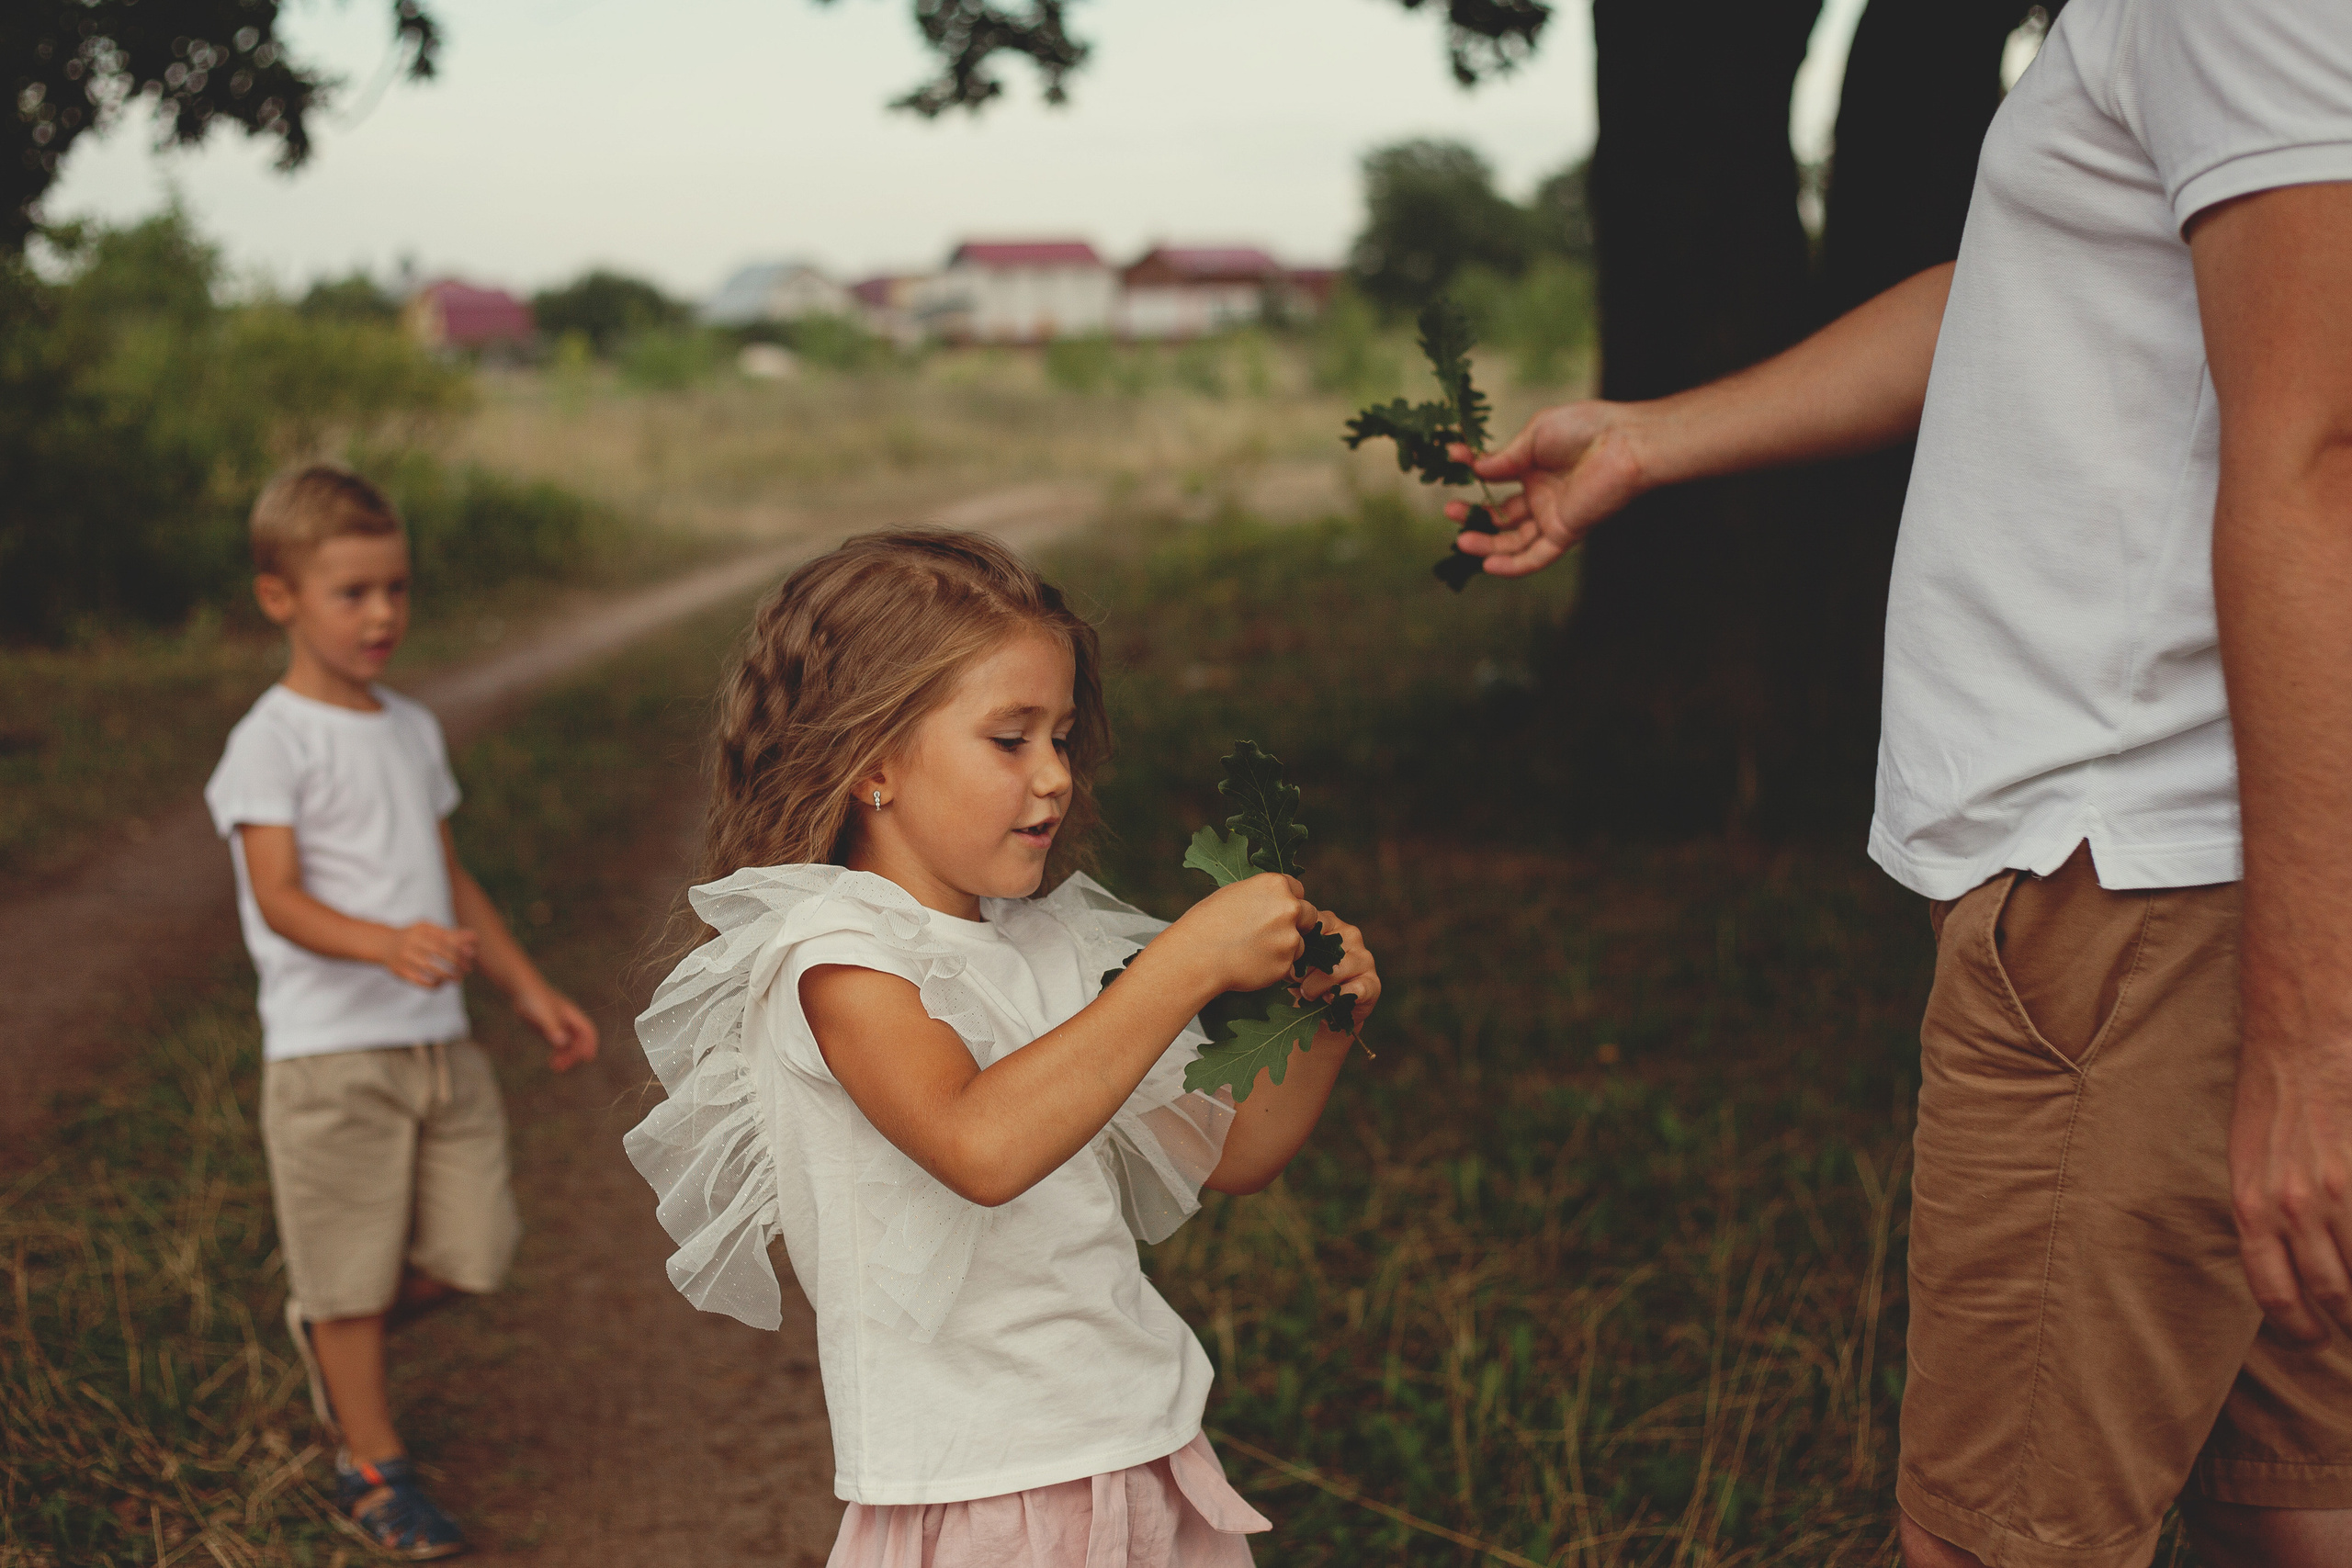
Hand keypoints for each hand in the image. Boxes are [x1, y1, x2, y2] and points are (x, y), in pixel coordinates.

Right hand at [380, 922, 477, 987]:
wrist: (383, 944)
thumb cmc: (413, 936)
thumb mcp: (427, 929)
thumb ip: (449, 933)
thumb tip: (475, 937)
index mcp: (420, 931)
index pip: (444, 940)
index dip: (459, 948)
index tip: (473, 955)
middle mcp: (411, 943)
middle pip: (437, 953)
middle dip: (456, 962)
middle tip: (468, 969)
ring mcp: (404, 958)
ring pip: (428, 968)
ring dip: (447, 975)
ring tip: (459, 979)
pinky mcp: (400, 972)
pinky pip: (418, 981)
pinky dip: (433, 984)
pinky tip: (442, 984)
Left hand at [516, 984, 599, 1071]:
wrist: (522, 990)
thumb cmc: (536, 999)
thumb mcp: (544, 1014)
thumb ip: (553, 1028)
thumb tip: (563, 1043)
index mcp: (572, 1015)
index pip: (587, 1031)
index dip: (590, 1044)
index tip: (588, 1058)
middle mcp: (568, 1021)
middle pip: (578, 1041)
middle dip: (573, 1054)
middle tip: (562, 1066)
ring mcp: (559, 1026)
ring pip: (568, 1045)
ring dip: (565, 1057)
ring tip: (555, 1067)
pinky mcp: (549, 1029)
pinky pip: (558, 1045)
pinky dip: (558, 1054)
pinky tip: (552, 1062)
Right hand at [1165, 872, 1318, 996]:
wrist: (1196, 955)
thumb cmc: (1207, 922)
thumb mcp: (1235, 894)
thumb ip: (1263, 896)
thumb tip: (1279, 900)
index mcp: (1275, 884)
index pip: (1298, 889)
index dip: (1286, 901)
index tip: (1273, 911)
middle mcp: (1289, 907)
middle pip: (1309, 914)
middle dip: (1295, 924)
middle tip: (1269, 933)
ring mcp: (1289, 937)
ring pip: (1299, 943)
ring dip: (1284, 947)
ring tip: (1252, 949)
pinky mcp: (1285, 963)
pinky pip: (1288, 964)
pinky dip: (1274, 966)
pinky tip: (1251, 962)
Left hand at [1297, 909, 1379, 1029]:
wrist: (1327, 1011)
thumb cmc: (1307, 981)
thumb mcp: (1295, 963)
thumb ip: (1292, 953)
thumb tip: (1286, 959)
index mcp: (1330, 924)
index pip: (1310, 923)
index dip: (1295, 947)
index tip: (1287, 962)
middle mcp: (1351, 935)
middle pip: (1321, 949)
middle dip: (1302, 971)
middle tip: (1296, 983)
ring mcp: (1365, 958)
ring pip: (1334, 971)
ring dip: (1315, 988)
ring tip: (1308, 995)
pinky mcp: (1373, 983)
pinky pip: (1354, 990)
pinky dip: (1337, 998)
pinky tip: (1328, 1001)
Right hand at [1442, 400, 1651, 577]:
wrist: (1622, 442)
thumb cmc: (1585, 429)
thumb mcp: (1534, 435)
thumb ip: (1505, 458)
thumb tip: (1476, 469)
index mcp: (1535, 468)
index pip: (1496, 478)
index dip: (1473, 471)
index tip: (1452, 458)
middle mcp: (1543, 495)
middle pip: (1502, 517)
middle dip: (1475, 517)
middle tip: (1451, 511)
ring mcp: (1553, 516)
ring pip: (1515, 541)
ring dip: (1487, 544)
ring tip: (1462, 541)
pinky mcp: (1566, 532)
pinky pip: (1537, 557)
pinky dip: (1513, 565)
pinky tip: (1488, 565)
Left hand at [2231, 1034, 2351, 1341]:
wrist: (2302, 1036)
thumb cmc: (2274, 1097)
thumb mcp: (2247, 1160)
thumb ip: (2263, 1213)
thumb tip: (2288, 1266)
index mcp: (2251, 1205)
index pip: (2274, 1292)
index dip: (2300, 1327)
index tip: (2317, 1337)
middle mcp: (2292, 1205)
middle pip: (2335, 1293)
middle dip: (2349, 1317)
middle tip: (2350, 1322)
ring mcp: (2338, 1189)